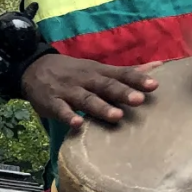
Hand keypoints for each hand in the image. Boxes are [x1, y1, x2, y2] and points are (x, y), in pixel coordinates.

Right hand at [20, 53, 157, 129]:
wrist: (34, 68)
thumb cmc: (74, 71)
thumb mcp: (97, 68)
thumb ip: (125, 72)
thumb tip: (158, 67)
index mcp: (98, 72)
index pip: (120, 74)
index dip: (137, 79)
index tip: (154, 85)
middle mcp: (85, 80)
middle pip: (106, 86)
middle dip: (122, 92)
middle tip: (140, 100)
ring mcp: (68, 91)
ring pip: (86, 99)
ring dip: (101, 107)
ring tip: (117, 116)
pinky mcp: (52, 102)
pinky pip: (60, 110)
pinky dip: (68, 116)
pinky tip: (77, 124)